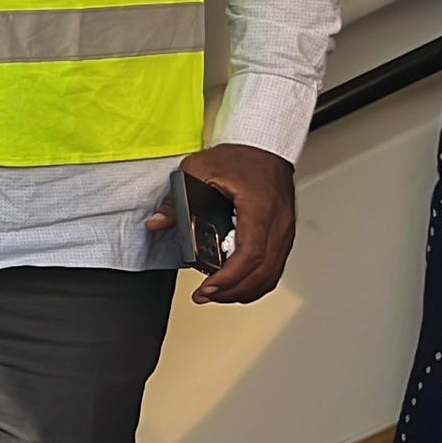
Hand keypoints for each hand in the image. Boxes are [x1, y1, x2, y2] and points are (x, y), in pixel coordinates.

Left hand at [149, 144, 297, 304]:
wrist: (265, 146)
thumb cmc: (239, 156)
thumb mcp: (199, 170)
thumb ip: (177, 200)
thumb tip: (157, 223)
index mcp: (259, 207)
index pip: (249, 254)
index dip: (228, 277)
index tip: (207, 288)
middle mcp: (278, 223)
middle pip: (263, 272)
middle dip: (232, 291)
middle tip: (206, 296)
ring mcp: (284, 230)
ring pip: (272, 274)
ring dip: (245, 290)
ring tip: (218, 294)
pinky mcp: (283, 234)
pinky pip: (275, 266)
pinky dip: (256, 280)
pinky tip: (237, 284)